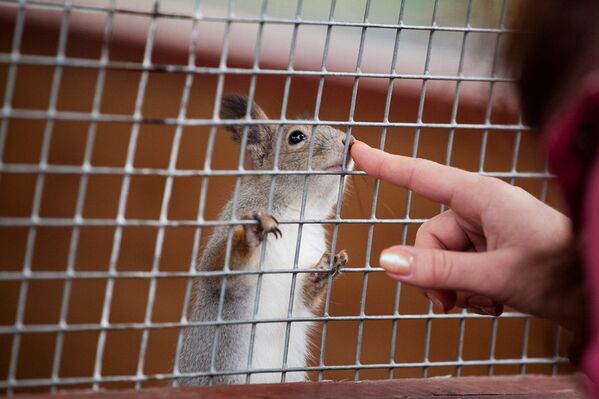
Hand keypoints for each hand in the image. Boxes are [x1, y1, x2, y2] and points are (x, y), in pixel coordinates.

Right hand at [351, 141, 579, 328]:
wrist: (596, 291)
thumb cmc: (563, 271)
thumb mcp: (496, 275)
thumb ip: (439, 269)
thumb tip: (387, 262)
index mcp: (482, 197)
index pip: (422, 176)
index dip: (385, 164)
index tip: (357, 151)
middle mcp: (480, 209)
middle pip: (428, 236)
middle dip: (435, 274)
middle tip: (451, 302)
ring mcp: (486, 230)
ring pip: (441, 257)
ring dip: (454, 286)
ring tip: (484, 302)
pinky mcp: (491, 249)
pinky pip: (457, 267)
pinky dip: (466, 290)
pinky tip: (491, 302)